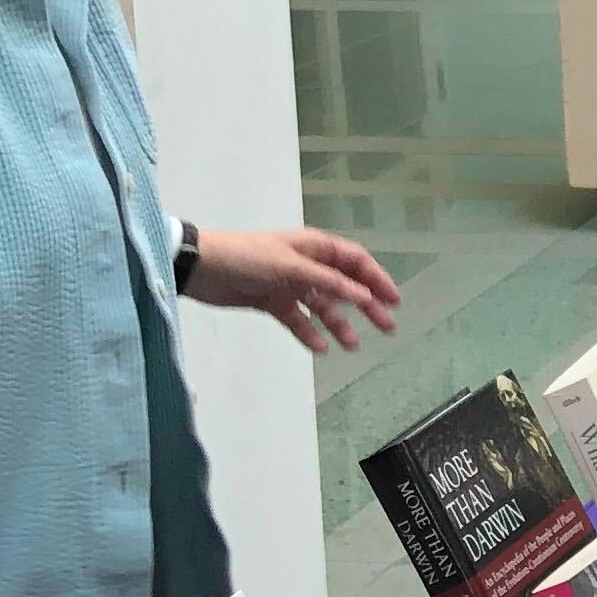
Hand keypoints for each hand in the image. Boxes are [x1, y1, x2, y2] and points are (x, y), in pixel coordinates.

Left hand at [183, 224, 401, 355]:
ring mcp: (290, 285)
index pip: (355, 261)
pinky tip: (320, 348)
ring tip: (353, 345)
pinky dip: (309, 333)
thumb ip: (328, 283)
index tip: (394, 300)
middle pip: (345, 285)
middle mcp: (306, 265)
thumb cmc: (247, 257)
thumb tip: (364, 296)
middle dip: (367, 305)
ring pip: (323, 306)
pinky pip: (298, 320)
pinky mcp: (272, 302)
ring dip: (340, 324)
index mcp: (314, 247)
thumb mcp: (291, 267)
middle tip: (387, 327)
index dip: (377, 279)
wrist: (201, 267)